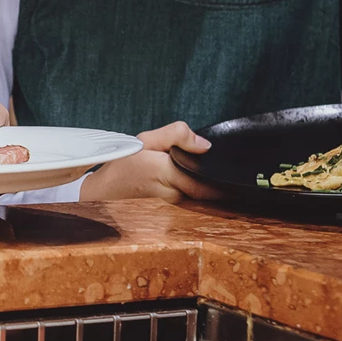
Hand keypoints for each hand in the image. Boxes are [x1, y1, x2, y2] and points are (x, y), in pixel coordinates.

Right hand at [80, 121, 219, 202]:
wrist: (105, 187)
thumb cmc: (123, 163)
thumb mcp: (145, 140)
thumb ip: (176, 135)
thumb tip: (205, 145)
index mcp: (167, 173)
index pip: (208, 183)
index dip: (224, 178)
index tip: (236, 171)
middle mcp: (172, 192)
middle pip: (209, 191)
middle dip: (220, 181)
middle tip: (232, 170)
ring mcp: (173, 202)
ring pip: (202, 196)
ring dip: (211, 186)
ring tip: (214, 172)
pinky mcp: (172, 205)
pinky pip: (194, 199)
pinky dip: (200, 190)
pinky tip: (199, 180)